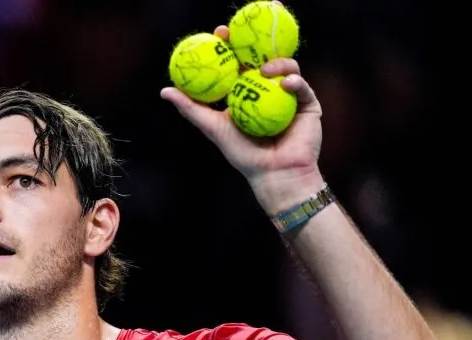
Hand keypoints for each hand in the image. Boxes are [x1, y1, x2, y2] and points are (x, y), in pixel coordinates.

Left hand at [160, 25, 324, 212]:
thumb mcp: (213, 127)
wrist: (273, 173)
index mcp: (246, 90)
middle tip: (246, 33)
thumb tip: (165, 90)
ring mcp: (288, 94)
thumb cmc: (242, 154)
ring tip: (265, 70)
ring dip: (277, 62)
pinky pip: (302, 86)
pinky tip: (286, 84)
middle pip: (263, 57)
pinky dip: (294, 82)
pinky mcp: (307, 103)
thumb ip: (191, 108)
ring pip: (285, 67)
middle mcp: (268, 88)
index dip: (229, 45)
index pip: (238, 62)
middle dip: (257, 40)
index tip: (219, 33)